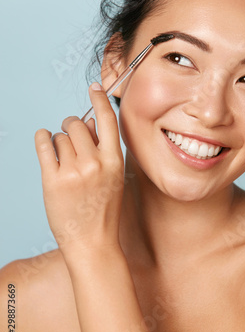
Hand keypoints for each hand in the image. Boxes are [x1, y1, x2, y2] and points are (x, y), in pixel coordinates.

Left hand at [34, 83, 124, 256]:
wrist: (93, 243)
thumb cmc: (103, 210)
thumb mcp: (114, 178)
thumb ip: (103, 150)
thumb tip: (88, 123)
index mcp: (114, 161)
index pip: (108, 120)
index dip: (99, 100)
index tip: (94, 88)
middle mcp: (95, 163)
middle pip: (76, 124)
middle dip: (71, 127)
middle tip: (70, 139)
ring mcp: (73, 172)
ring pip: (59, 135)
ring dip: (59, 142)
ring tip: (64, 160)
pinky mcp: (53, 180)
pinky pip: (44, 144)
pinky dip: (42, 139)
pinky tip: (45, 142)